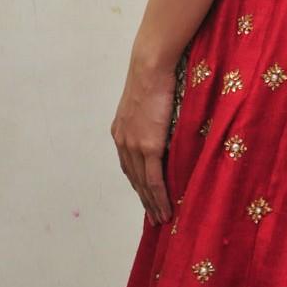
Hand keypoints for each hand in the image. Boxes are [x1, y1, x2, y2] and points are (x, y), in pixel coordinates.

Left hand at [110, 52, 175, 225]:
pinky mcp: (148, 146)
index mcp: (120, 131)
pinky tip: (166, 209)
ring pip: (143, 184)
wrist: (151, 67)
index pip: (129, 165)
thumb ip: (149, 117)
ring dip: (152, 204)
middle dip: (144, 200)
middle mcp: (123, 142)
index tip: (145, 197)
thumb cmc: (153, 75)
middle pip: (134, 179)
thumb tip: (162, 123)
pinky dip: (159, 197)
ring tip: (162, 219)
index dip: (137, 184)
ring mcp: (134, 146)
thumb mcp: (145, 100)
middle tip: (154, 218)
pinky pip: (154, 179)